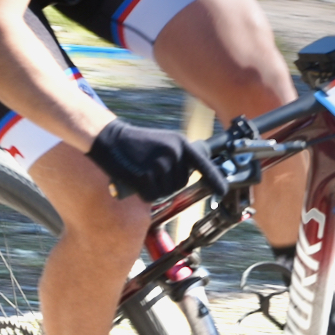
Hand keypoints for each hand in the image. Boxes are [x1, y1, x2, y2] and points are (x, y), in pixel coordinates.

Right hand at [88, 119, 228, 202]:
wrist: (112, 139)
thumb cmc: (139, 143)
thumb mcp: (165, 142)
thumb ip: (180, 156)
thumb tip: (193, 174)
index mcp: (181, 144)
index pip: (204, 165)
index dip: (215, 180)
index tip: (223, 192)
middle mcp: (174, 154)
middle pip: (181, 183)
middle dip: (168, 182)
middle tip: (152, 169)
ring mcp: (160, 165)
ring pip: (166, 191)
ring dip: (155, 188)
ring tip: (143, 171)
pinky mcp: (145, 176)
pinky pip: (151, 196)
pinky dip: (143, 193)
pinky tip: (136, 178)